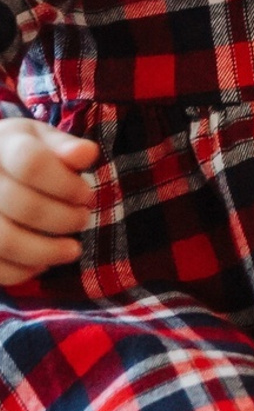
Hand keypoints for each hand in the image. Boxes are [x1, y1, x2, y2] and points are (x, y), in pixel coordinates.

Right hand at [0, 118, 98, 290]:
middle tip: (83, 219)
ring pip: (5, 241)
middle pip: (23, 206)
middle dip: (64, 218)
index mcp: (2, 145)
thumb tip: (87, 154)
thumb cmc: (22, 152)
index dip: (67, 184)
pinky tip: (42, 263)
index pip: (32, 164)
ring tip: (73, 250)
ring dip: (47, 251)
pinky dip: (22, 271)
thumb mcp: (42, 139)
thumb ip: (65, 146)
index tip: (87, 196)